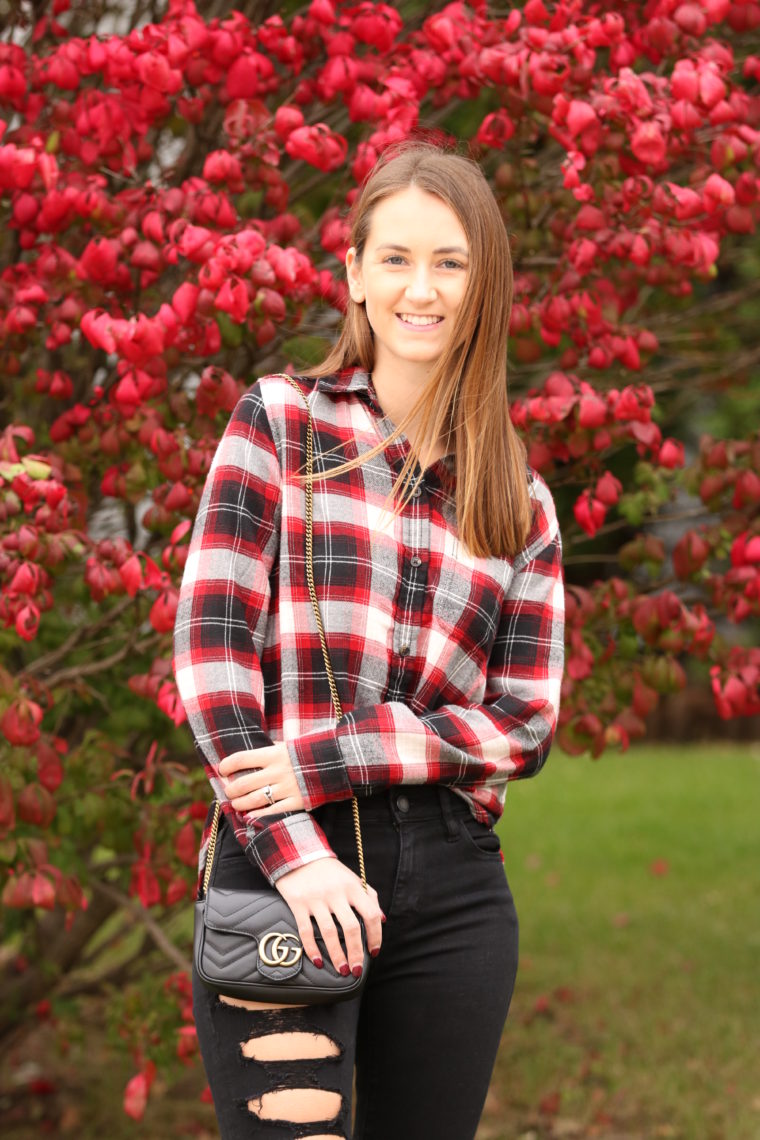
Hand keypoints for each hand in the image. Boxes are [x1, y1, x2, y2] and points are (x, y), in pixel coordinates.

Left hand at [219, 742, 303, 815]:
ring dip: (239, 804)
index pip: (240, 759)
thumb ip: (268, 751)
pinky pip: (271, 812)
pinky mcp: (296, 802)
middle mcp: (277, 771)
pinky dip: (257, 816)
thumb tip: (247, 757)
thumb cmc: (305, 753)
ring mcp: (286, 788)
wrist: (334, 763)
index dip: (226, 765)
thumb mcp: (286, 745)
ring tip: (236, 804)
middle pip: (243, 783)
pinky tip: (249, 816)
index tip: (221, 770)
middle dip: (230, 790)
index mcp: (273, 754)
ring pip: (253, 800)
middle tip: (228, 792)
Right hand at [274, 858, 382, 974]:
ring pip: (329, 932)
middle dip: (356, 952)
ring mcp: (316, 899)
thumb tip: (382, 919)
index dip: (375, 935)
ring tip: (342, 970)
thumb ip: (369, 896)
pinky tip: (318, 961)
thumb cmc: (329, 871)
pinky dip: (312, 948)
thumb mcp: (352, 878)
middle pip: (351, 927)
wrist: (298, 855)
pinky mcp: (298, 904)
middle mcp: (336, 893)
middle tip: (357, 969)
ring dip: (337, 955)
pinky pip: (306, 931)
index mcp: (352, 886)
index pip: (370, 913)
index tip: (374, 951)